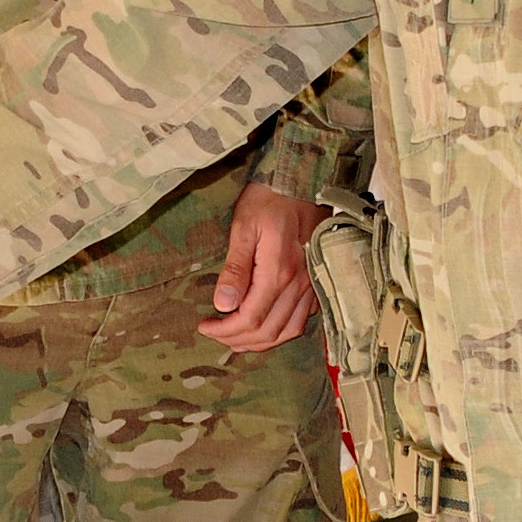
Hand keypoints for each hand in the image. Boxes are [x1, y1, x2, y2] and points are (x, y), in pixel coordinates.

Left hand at [203, 186, 325, 351]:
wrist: (303, 180)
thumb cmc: (269, 199)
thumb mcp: (243, 227)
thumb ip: (235, 269)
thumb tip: (222, 305)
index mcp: (279, 272)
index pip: (250, 319)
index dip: (224, 330)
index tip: (204, 326)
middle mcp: (300, 284)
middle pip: (269, 331)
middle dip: (238, 340)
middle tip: (215, 334)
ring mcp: (312, 285)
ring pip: (290, 331)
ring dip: (261, 341)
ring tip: (237, 338)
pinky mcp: (317, 281)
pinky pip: (304, 319)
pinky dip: (282, 330)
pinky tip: (266, 325)